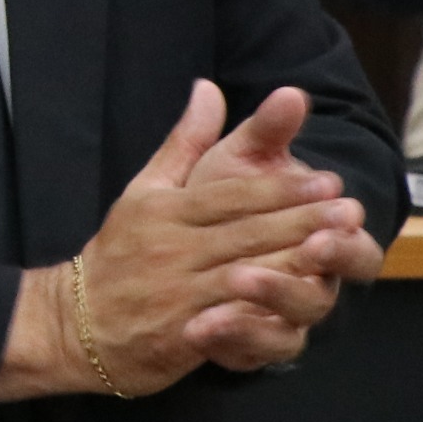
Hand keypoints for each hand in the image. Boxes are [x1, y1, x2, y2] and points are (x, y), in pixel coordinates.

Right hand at [0, 82, 367, 399]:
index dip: (282, 189)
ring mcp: (177, 292)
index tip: (328, 180)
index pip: (232, 196)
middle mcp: (171, 248)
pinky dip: (266, 311)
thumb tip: (208, 88)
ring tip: (336, 251)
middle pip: (246, 232)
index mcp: (165, 210)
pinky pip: (232, 320)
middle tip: (348, 210)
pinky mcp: (182, 333)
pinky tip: (303, 303)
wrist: (74, 323)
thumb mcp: (143, 191)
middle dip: (302, 221)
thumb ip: (184, 143)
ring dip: (294, 262)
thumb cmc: (117, 254)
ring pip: (244, 273)